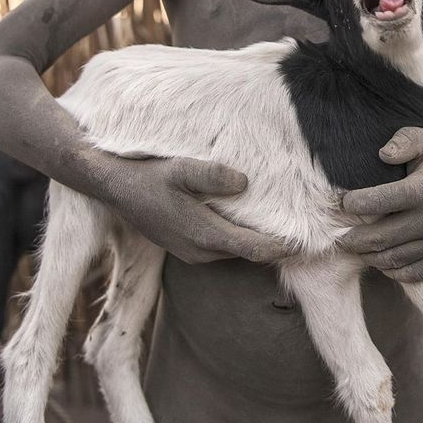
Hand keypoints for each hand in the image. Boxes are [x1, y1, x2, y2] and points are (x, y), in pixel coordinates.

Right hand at [99, 154, 294, 264]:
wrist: (114, 187)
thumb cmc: (149, 176)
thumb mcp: (181, 169)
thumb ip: (214, 176)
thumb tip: (245, 184)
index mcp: (204, 236)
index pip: (255, 250)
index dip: (283, 248)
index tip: (308, 242)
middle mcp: (200, 252)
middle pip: (247, 253)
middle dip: (272, 245)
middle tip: (301, 229)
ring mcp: (190, 252)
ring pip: (232, 251)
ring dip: (253, 241)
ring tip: (278, 223)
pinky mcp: (183, 246)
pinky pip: (218, 247)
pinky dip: (235, 238)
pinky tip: (242, 219)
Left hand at [340, 127, 422, 281]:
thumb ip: (404, 141)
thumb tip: (383, 155)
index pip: (383, 200)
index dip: (358, 203)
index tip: (344, 202)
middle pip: (383, 237)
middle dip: (354, 238)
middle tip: (339, 234)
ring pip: (394, 259)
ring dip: (367, 255)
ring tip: (353, 245)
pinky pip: (412, 274)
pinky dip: (390, 270)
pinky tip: (377, 257)